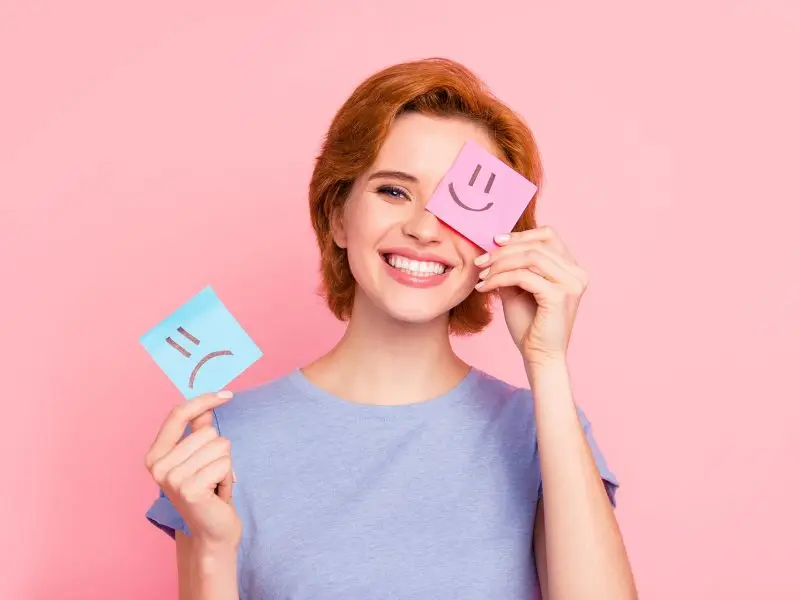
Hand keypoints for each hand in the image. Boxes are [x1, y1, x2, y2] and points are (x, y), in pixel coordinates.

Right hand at [144, 391, 241, 548]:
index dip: (203, 400)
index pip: (178, 414)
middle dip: (219, 451)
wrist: (212, 532)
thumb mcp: (201, 456)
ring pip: (219, 446)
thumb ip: (200, 429)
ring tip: (214, 484)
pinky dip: (228, 478)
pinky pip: (224, 463)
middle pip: (207, 432)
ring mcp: (171, 478)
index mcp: (156, 454)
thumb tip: (207, 402)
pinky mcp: (189, 489)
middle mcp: (158, 466)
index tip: (227, 395)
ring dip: (225, 465)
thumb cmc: (208, 492)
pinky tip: (218, 494)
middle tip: (211, 475)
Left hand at [474, 226, 588, 364]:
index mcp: (571, 269)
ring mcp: (571, 284)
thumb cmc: (530, 325)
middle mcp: (576, 274)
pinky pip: (523, 276)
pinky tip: (485, 287)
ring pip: (529, 258)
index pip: (549, 236)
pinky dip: (500, 278)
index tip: (495, 240)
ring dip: (500, 264)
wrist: (539, 357)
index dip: (521, 234)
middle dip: (504, 251)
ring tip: (481, 274)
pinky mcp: (559, 296)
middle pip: (537, 245)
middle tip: (480, 260)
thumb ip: (513, 267)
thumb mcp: (518, 288)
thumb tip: (494, 246)